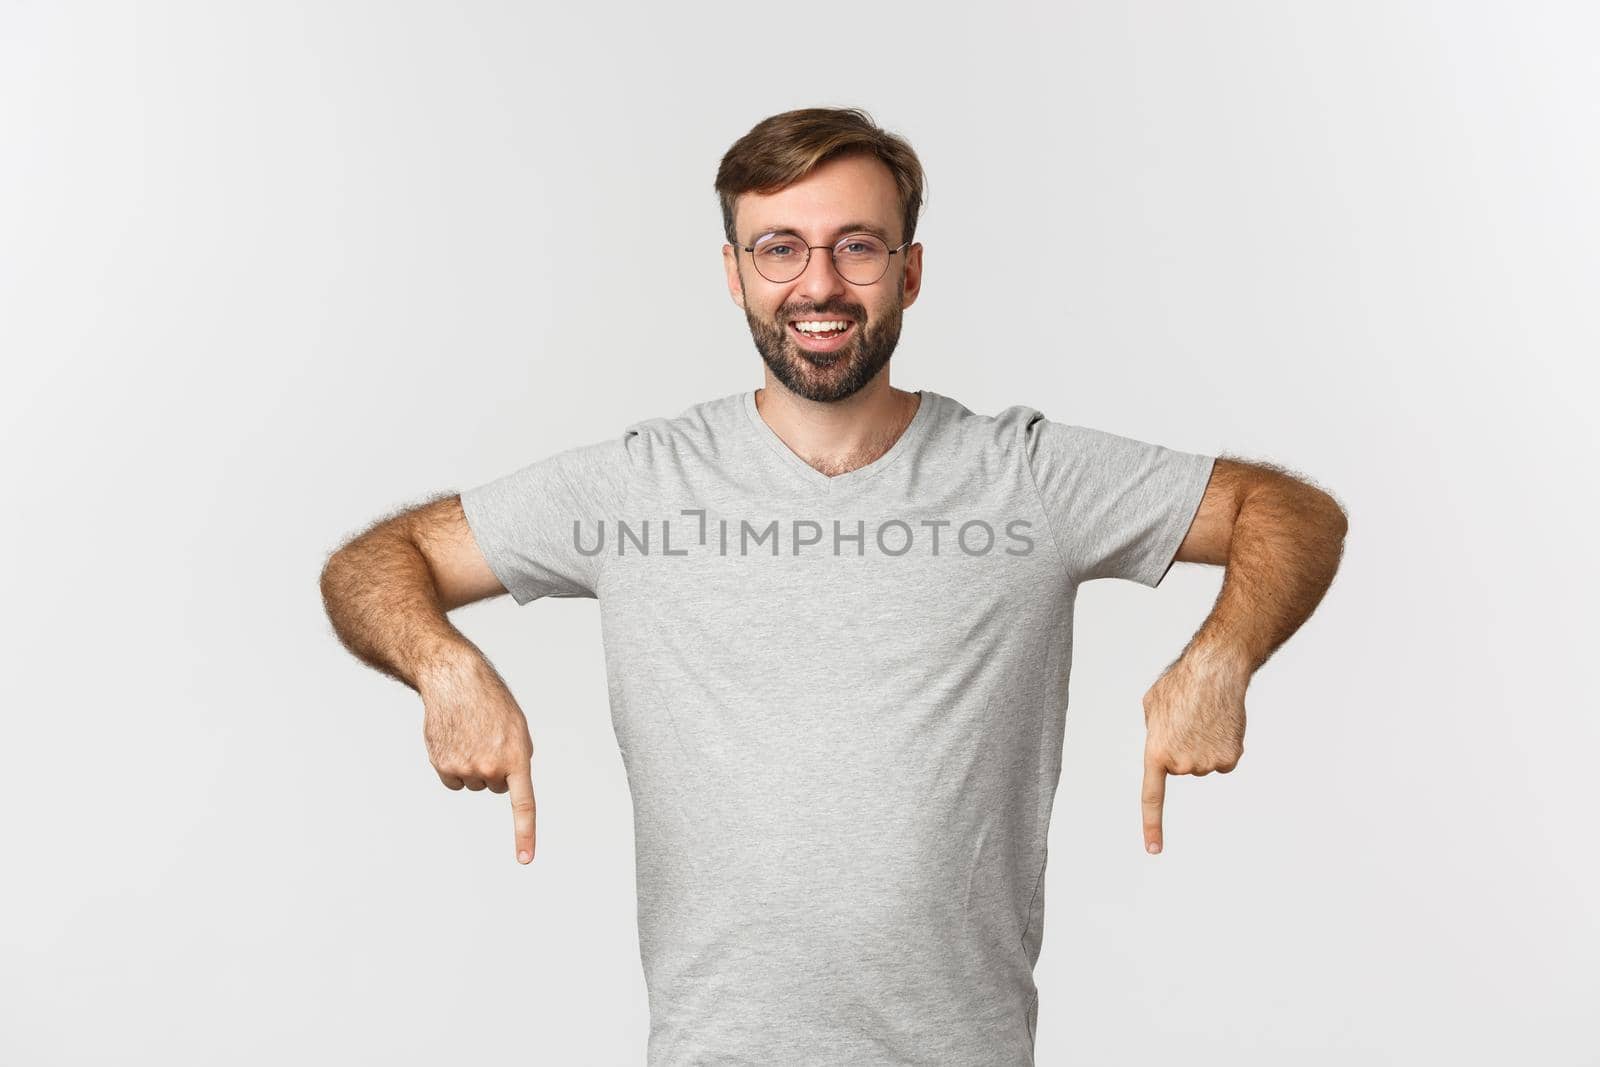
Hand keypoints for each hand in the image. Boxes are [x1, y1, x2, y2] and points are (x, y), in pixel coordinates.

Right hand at [419, 650, 537, 864]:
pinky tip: (455, 741)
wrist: (455, 681)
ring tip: (471, 735)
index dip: (525, 834)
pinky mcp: (442, 766)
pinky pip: (454, 780)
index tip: (525, 859)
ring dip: (474, 765)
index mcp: (515, 758)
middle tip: (488, 739)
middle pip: (495, 787)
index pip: (523, 804)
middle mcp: (489, 768)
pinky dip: (455, 766)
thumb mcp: (517, 728)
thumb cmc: (490, 702)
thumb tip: (510, 784)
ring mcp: (464, 768)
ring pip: (474, 783)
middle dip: (494, 769)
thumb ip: (518, 760)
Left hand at [1140, 648, 1248, 854]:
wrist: (1214, 672)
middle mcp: (1181, 766)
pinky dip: (1223, 745)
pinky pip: (1223, 760)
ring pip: (1204, 763)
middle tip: (1187, 722)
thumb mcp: (1152, 708)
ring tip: (1203, 719)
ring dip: (1203, 744)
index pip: (1151, 798)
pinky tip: (1220, 725)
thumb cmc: (1180, 685)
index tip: (1153, 850)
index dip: (1152, 826)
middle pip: (1182, 767)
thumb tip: (1162, 746)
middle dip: (1183, 748)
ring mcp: (1207, 764)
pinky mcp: (1230, 759)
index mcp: (1156, 754)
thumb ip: (1154, 733)